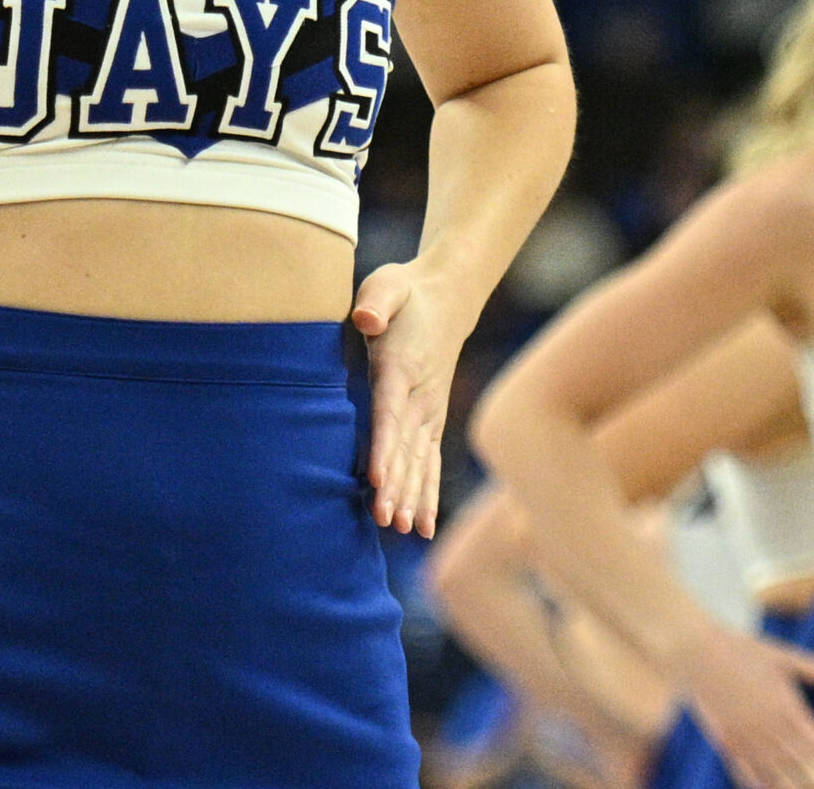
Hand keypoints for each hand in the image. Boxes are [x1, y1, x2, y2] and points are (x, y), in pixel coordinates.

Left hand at [350, 261, 475, 535]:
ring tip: (405, 531)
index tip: (376, 478)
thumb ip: (377, 302)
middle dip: (397, 486)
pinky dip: (426, 494)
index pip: (390, 415)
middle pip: (405, 448)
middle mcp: (419, 398)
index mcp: (401, 369)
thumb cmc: (405, 292)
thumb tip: (367, 320)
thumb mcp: (388, 284)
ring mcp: (429, 413)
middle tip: (388, 520)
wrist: (446, 296)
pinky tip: (422, 527)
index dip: (383, 448)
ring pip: (420, 462)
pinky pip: (428, 463)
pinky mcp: (430, 421)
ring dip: (413, 497)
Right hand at [675, 621, 813, 788]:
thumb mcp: (782, 657)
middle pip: (802, 767)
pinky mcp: (725, 743)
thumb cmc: (741, 649)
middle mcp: (768, 727)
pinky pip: (746, 774)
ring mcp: (745, 738)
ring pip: (776, 776)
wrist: (693, 650)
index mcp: (786, 706)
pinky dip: (760, 786)